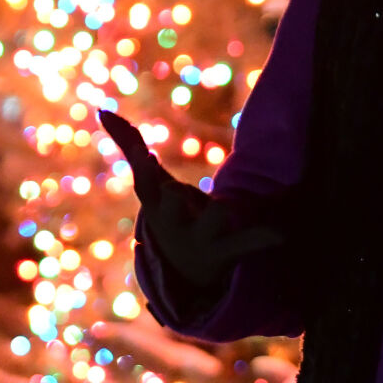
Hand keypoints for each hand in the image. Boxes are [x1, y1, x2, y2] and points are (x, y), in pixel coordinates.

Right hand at [99, 110, 284, 288]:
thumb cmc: (168, 213)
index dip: (143, 169)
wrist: (187, 273)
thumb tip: (102, 110)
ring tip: (232, 207)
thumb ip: (129, 145)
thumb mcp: (150, 184)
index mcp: (154, 204)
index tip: (144, 153)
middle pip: (171, 206)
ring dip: (221, 211)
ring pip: (212, 220)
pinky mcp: (229, 251)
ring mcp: (202, 239)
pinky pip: (249, 242)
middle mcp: (174, 223)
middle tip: (174, 193)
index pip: (144, 184)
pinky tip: (280, 231)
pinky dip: (265, 236)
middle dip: (172, 199)